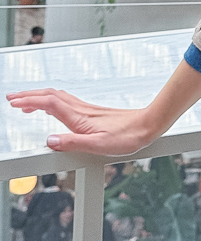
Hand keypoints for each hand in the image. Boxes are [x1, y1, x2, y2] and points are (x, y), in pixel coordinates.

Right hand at [5, 88, 156, 155]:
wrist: (147, 125)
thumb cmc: (127, 137)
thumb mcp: (98, 146)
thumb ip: (73, 143)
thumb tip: (50, 141)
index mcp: (79, 118)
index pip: (49, 103)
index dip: (29, 101)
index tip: (14, 102)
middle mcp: (81, 110)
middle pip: (50, 95)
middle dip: (29, 95)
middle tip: (12, 98)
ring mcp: (87, 110)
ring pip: (57, 97)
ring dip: (39, 97)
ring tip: (25, 103)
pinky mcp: (92, 112)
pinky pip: (65, 102)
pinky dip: (51, 101)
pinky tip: (51, 108)